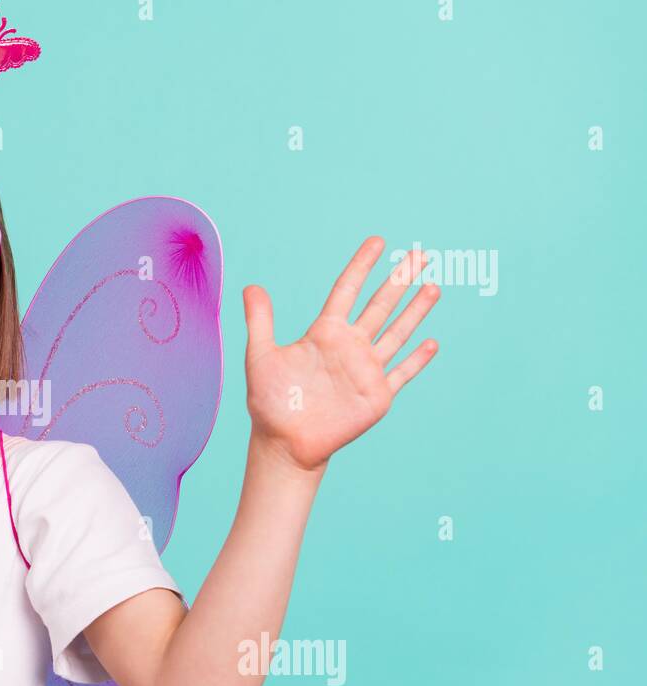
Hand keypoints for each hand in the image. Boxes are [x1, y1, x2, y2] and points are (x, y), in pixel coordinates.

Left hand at [243, 236, 439, 472]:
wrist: (284, 443)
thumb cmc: (270, 402)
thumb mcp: (261, 356)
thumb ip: (260, 322)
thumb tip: (251, 287)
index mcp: (325, 333)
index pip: (347, 290)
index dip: (361, 265)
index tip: (377, 242)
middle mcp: (349, 346)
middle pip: (380, 305)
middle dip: (399, 280)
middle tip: (419, 254)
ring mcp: (366, 370)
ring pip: (396, 333)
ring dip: (415, 311)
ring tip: (433, 288)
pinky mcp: (377, 395)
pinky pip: (402, 373)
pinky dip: (417, 359)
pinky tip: (432, 342)